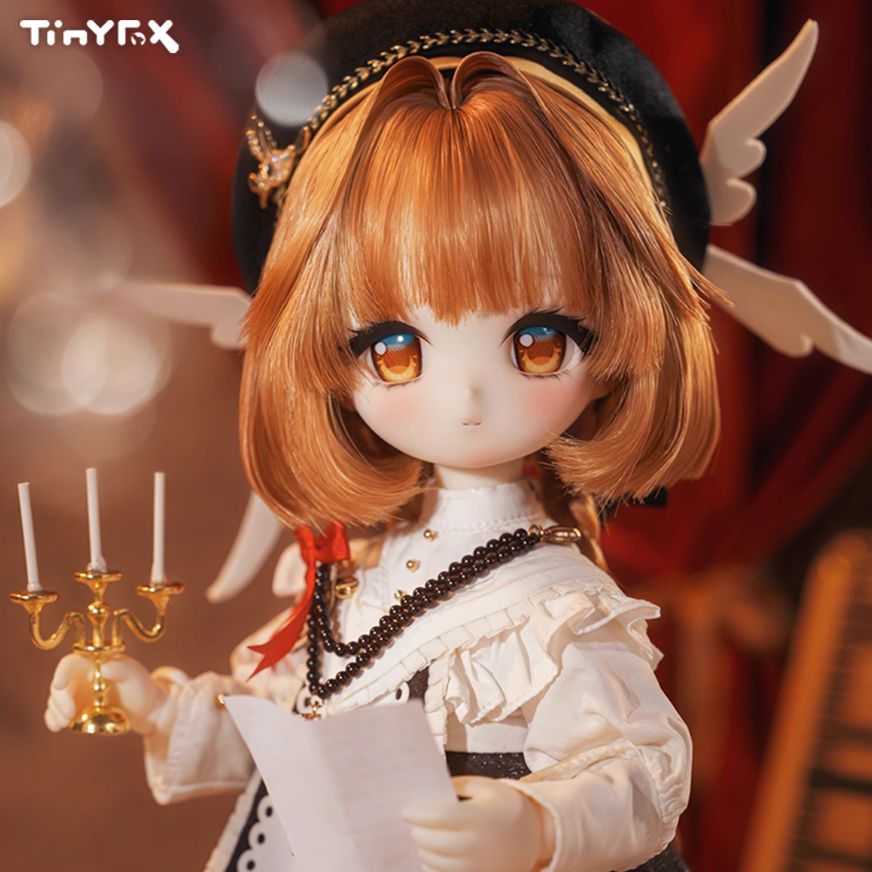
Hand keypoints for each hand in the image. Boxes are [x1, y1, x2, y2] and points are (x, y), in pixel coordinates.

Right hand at [45, 653, 167, 734]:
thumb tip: (102, 667)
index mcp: (92, 662)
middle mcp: (79, 677)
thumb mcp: (134, 675)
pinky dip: (53, 720)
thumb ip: (120, 668)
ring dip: (56, 711)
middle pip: (59, 684)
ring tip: (65, 722)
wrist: (143, 708)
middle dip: (60, 700)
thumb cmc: (140, 686)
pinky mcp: (73, 711)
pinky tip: (57, 727)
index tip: (60, 685)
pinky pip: (56, 714)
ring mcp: (75, 694)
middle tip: (69, 715)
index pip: (70, 663)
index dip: (62, 672)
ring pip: (55, 700)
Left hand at [403, 775, 552, 871]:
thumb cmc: (506, 807)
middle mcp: (475, 845)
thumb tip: (430, 791)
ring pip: (433, 862)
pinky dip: (431, 866)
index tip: (406, 810)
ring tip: (422, 837)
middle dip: (416, 832)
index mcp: (478, 818)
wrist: (533, 837)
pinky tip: (431, 854)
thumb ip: (458, 786)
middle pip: (431, 842)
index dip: (417, 814)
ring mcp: (475, 866)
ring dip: (422, 849)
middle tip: (412, 823)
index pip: (437, 817)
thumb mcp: (486, 787)